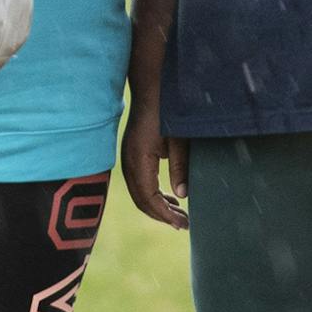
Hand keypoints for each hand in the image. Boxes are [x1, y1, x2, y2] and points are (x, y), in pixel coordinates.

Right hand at [120, 96, 189, 231]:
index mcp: (139, 159)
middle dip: (160, 215)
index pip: (148, 198)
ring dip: (156, 205)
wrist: (151, 87)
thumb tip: (182, 196)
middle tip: (183, 224)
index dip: (165, 214)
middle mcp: (128, 161)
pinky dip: (152, 193)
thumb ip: (180, 168)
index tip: (183, 224)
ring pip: (138, 192)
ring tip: (179, 214)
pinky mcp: (131, 153)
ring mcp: (127, 157)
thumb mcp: (180, 140)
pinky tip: (169, 196)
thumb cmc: (168, 111)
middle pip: (140, 199)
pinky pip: (138, 181)